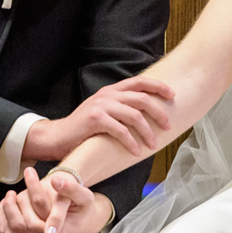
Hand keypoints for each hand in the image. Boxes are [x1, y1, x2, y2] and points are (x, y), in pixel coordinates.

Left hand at [0, 166, 112, 232]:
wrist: (82, 222)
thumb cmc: (83, 208)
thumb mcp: (85, 197)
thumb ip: (72, 189)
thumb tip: (55, 180)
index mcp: (60, 226)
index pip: (40, 207)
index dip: (33, 187)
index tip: (29, 170)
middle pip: (22, 224)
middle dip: (14, 202)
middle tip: (13, 188)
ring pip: (12, 230)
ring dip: (7, 210)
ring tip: (10, 195)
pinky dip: (3, 222)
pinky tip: (7, 206)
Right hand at [24, 77, 176, 161]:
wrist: (59, 136)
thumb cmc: (85, 128)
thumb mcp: (104, 111)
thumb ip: (121, 108)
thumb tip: (148, 114)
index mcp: (112, 90)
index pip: (140, 81)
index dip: (158, 86)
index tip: (172, 95)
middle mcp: (107, 94)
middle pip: (142, 99)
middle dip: (159, 113)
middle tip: (167, 127)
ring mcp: (101, 105)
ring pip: (134, 115)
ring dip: (147, 132)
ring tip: (153, 145)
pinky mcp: (95, 119)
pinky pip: (120, 130)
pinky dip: (131, 142)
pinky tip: (136, 152)